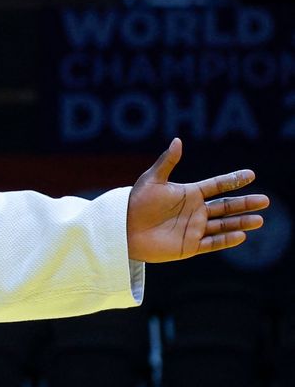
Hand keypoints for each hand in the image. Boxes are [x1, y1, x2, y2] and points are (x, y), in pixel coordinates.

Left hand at [126, 137, 267, 262]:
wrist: (121, 230)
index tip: (251, 175)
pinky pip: (211, 243)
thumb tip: (177, 140)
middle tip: (265, 201)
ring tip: (259, 220)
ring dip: (241, 222)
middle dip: (245, 203)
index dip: (233, 180)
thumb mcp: (151, 180)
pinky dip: (226, 240)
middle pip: (226, 206)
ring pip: (223, 225)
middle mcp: (195, 211)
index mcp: (189, 193)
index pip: (217, 185)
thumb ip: (167, 162)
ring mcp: (193, 228)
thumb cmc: (134, 203)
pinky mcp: (188, 246)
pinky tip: (241, 236)